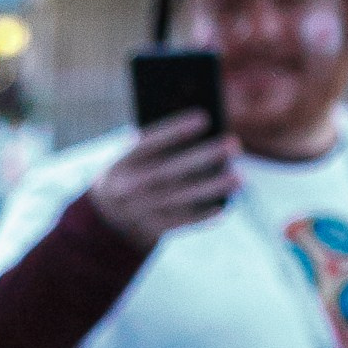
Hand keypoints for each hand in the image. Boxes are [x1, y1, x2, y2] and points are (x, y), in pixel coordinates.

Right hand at [90, 111, 237, 252]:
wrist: (109, 217)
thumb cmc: (135, 173)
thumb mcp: (134, 158)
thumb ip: (159, 144)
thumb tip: (206, 129)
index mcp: (121, 165)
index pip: (147, 145)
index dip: (174, 131)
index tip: (204, 118)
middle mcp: (128, 189)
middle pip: (169, 172)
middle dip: (203, 158)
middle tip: (234, 145)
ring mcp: (140, 211)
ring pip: (180, 198)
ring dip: (212, 189)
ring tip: (239, 178)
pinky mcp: (151, 229)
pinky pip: (181, 222)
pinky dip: (203, 216)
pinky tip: (224, 207)